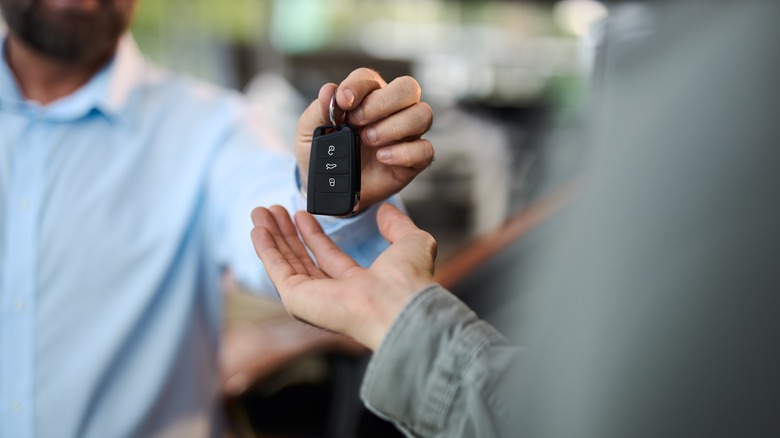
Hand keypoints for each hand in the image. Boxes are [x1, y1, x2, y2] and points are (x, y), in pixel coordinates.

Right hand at [250, 203, 437, 349]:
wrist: (399, 304)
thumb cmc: (410, 280)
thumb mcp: (410, 242)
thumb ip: (398, 225)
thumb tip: (386, 209)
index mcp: (358, 284)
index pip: (328, 256)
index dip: (313, 234)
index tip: (301, 213)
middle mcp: (333, 294)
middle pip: (302, 258)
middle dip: (287, 233)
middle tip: (274, 209)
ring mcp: (313, 299)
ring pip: (286, 262)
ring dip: (272, 236)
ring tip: (260, 211)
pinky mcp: (297, 299)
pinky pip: (276, 270)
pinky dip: (265, 249)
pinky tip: (257, 228)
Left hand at [295, 68, 433, 210]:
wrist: (330, 189)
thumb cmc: (323, 155)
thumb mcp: (310, 132)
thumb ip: (319, 110)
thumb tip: (329, 91)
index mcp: (366, 97)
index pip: (370, 78)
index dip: (358, 85)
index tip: (344, 101)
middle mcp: (392, 111)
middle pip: (408, 88)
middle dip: (383, 102)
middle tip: (358, 122)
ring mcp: (406, 135)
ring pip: (423, 114)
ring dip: (395, 126)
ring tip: (369, 140)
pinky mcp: (413, 160)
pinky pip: (425, 150)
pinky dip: (405, 152)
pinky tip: (382, 157)